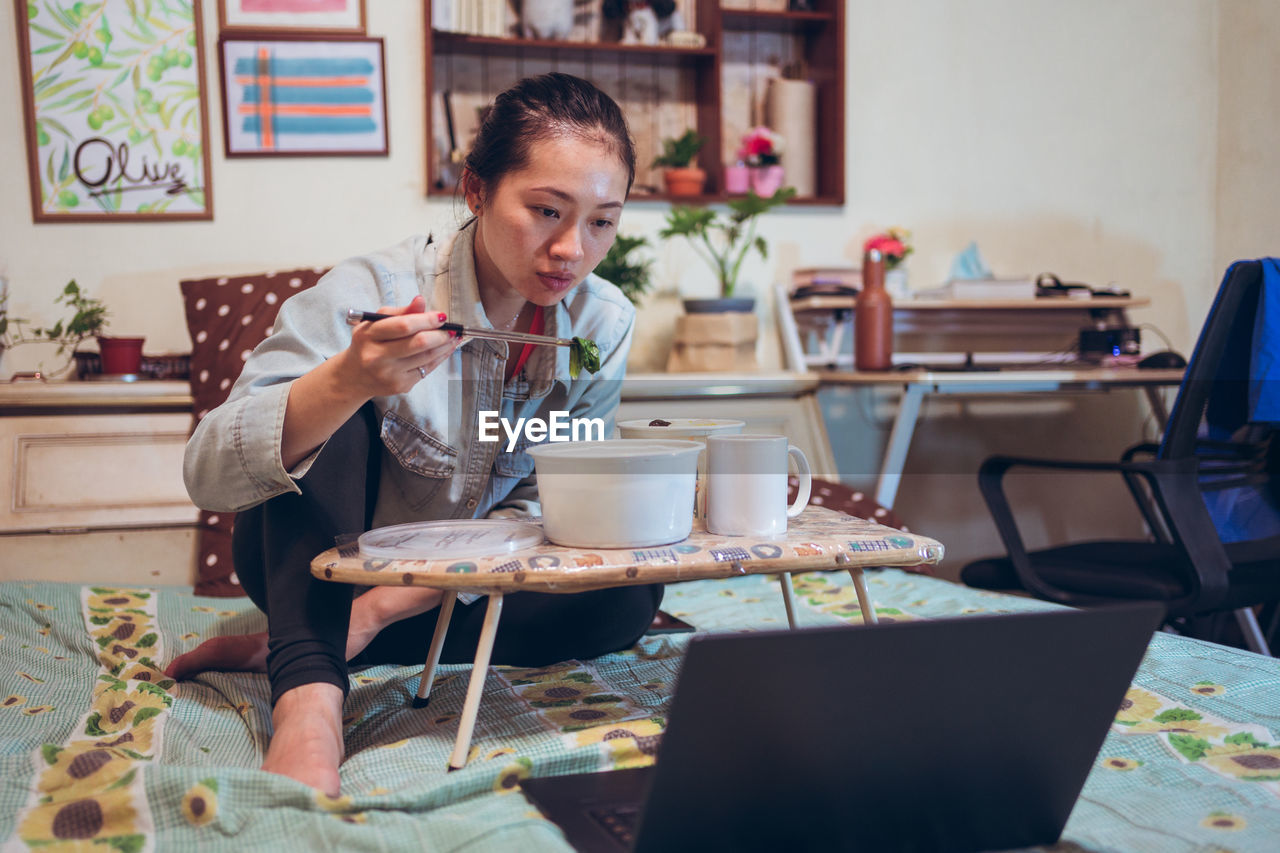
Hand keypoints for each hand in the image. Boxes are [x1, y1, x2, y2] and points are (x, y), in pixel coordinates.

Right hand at [337, 295, 458, 396]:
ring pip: (425, 357)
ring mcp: (388, 374)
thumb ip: (399, 312)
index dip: (426, 320)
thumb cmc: (368, 344)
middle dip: (440, 335)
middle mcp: (376, 356)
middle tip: (452, 329)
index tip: (442, 316)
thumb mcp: (375, 323)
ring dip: (444, 346)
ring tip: (453, 337)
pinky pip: (426, 369)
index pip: (403, 326)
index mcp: (368, 335)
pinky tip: (446, 349)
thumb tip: (421, 301)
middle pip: (418, 343)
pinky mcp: (399, 386)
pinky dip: (440, 358)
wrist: (355, 376)